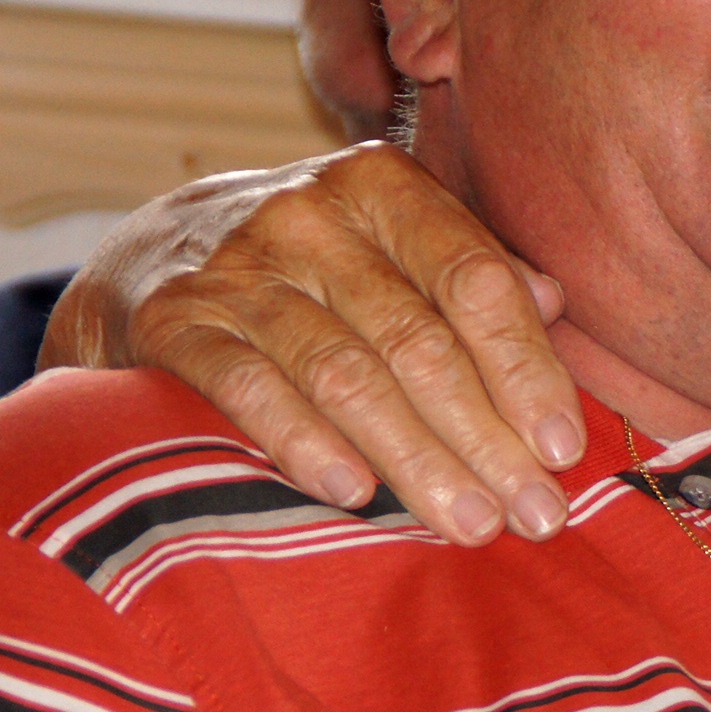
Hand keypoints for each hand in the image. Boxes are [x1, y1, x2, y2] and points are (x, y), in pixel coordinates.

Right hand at [40, 141, 583, 545]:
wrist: (145, 256)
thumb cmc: (309, 266)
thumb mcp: (390, 245)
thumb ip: (469, 273)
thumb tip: (555, 303)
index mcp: (381, 187)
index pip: (474, 280)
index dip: (526, 369)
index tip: (565, 451)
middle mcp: (308, 214)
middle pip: (417, 339)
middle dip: (485, 437)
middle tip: (534, 514)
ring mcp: (234, 266)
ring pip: (345, 375)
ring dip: (416, 459)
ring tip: (469, 524)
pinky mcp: (169, 320)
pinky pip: (248, 389)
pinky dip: (305, 444)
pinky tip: (355, 495)